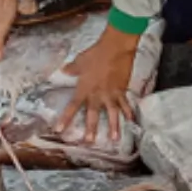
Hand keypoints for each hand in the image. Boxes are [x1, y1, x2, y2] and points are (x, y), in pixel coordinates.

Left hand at [54, 28, 139, 144]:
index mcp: (84, 88)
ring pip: (112, 113)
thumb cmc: (96, 53)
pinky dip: (129, 112)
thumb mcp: (80, 60)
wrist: (115, 48)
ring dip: (114, 126)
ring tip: (115, 139)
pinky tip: (132, 120)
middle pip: (93, 114)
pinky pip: (125, 104)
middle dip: (91, 129)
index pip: (73, 106)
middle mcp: (97, 94)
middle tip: (89, 142)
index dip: (66, 118)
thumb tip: (64, 70)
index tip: (59, 130)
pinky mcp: (122, 90)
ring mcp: (111, 94)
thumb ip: (72, 68)